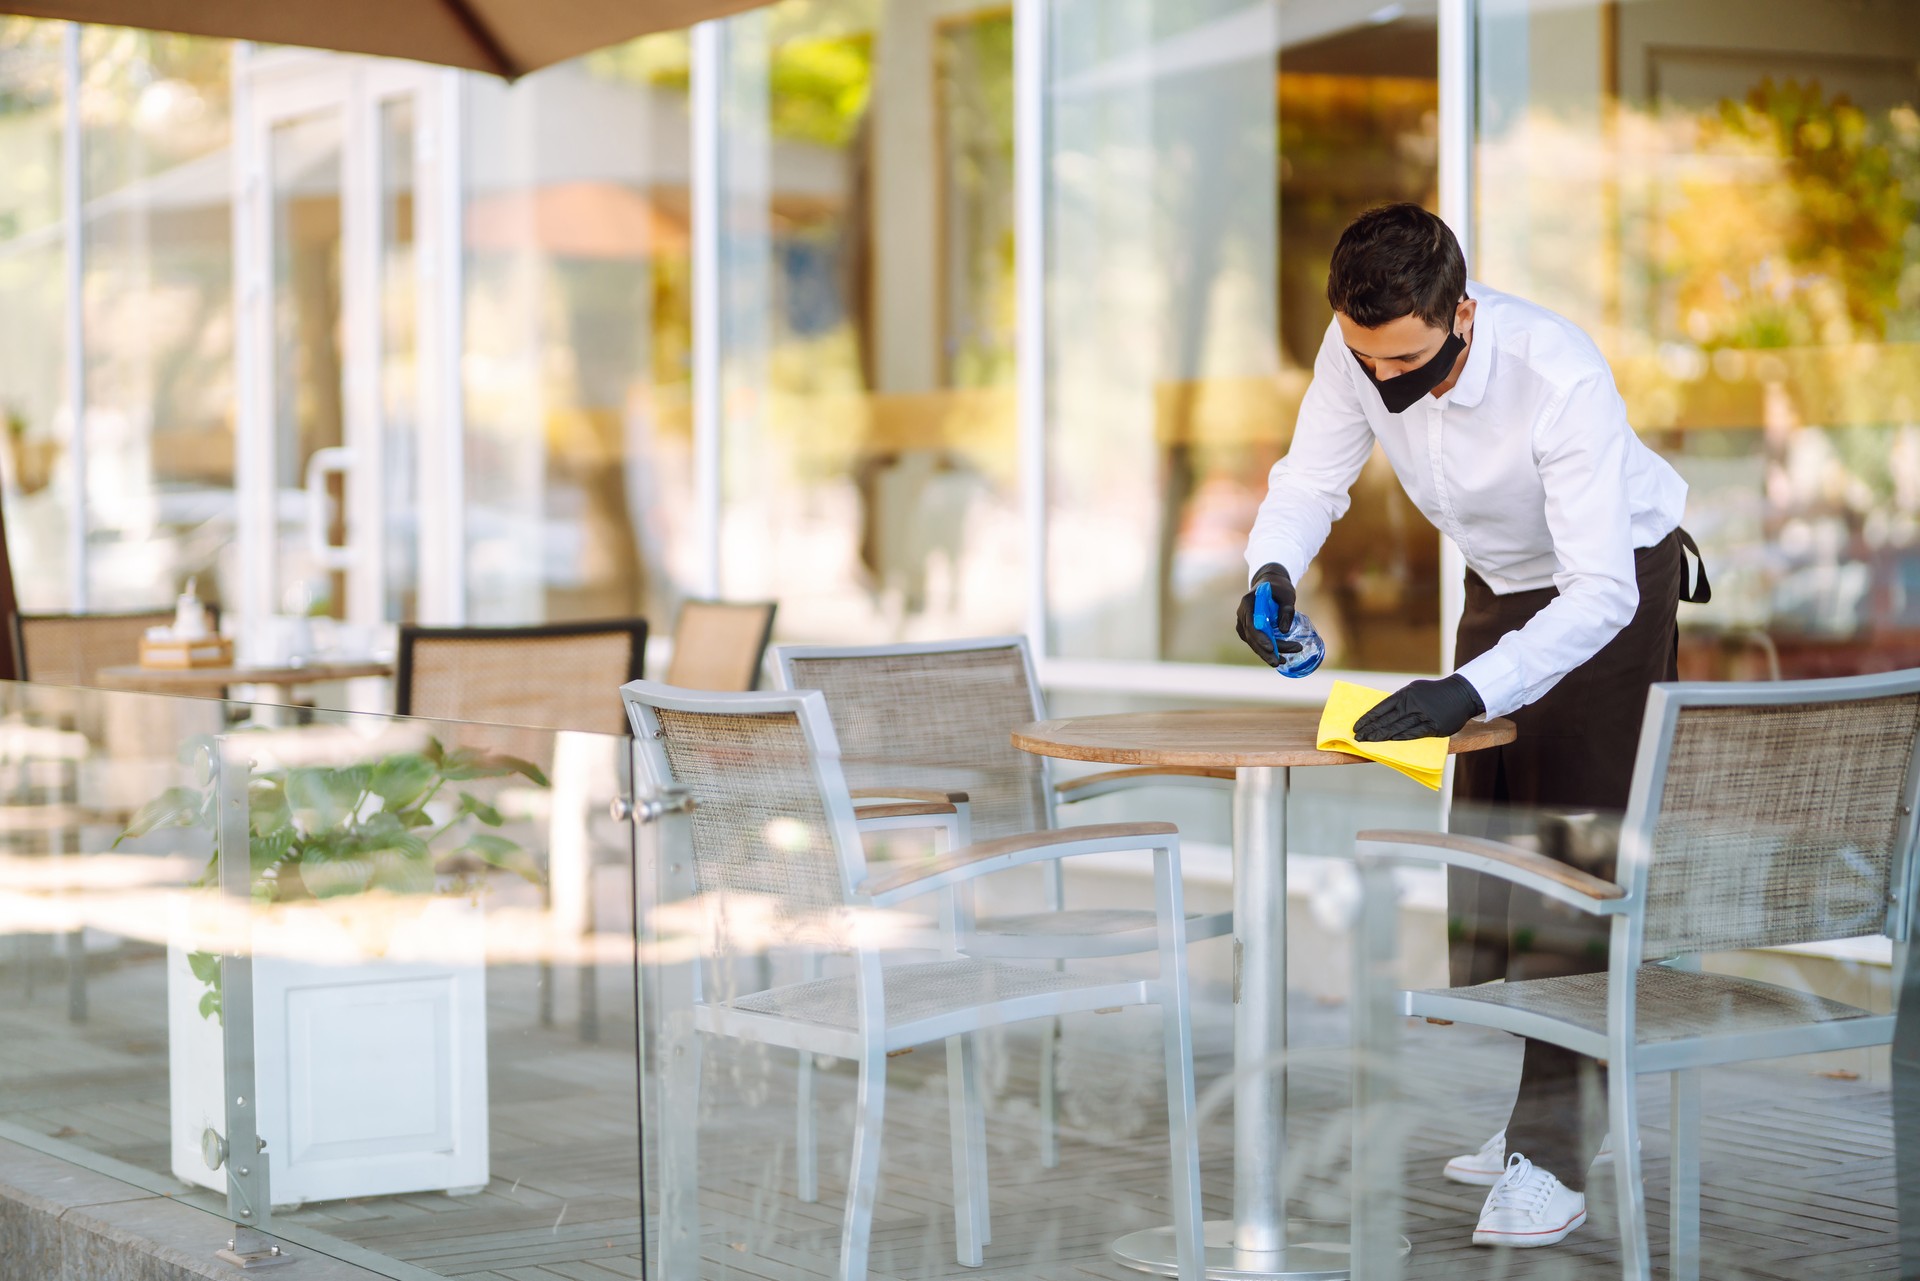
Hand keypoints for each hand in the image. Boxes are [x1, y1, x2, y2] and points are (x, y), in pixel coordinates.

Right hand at [1235, 563, 1299, 666]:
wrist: (1270, 583)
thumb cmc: (1279, 588)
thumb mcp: (1287, 595)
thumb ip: (1287, 611)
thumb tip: (1284, 631)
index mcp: (1248, 603)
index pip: (1251, 625)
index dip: (1260, 638)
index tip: (1272, 648)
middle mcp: (1242, 614)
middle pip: (1251, 637)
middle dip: (1265, 651)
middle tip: (1279, 662)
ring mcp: (1243, 623)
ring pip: (1253, 642)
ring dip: (1267, 654)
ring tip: (1282, 662)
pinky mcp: (1248, 629)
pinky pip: (1255, 642)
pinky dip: (1265, 650)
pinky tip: (1279, 658)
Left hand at [1353, 674, 1484, 741]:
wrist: (1461, 694)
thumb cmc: (1434, 693)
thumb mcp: (1415, 690)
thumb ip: (1400, 700)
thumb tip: (1382, 714)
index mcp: (1405, 694)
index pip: (1381, 708)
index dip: (1368, 718)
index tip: (1356, 726)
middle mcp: (1413, 704)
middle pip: (1387, 719)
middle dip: (1370, 729)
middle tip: (1357, 737)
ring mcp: (1424, 715)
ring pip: (1398, 728)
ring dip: (1382, 736)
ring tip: (1368, 741)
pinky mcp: (1434, 726)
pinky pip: (1415, 734)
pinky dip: (1401, 738)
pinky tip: (1390, 741)